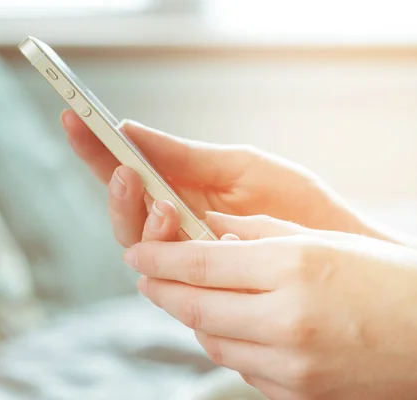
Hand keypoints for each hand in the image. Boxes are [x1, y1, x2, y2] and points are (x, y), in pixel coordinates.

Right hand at [61, 111, 371, 246]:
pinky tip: (191, 234)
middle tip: (126, 174)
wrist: (343, 251)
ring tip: (165, 206)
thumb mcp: (242, 167)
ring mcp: (188, 258)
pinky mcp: (203, 287)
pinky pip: (170, 276)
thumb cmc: (299, 206)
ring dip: (142, 224)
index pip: (127, 170)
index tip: (73, 118)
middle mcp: (177, 227)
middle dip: (119, 195)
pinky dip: (172, 253)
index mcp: (182, 191)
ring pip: (139, 246)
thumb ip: (185, 155)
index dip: (96, 148)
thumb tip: (130, 130)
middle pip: (124, 214)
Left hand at [122, 213, 416, 398]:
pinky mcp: (297, 394)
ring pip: (211, 340)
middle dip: (161, 288)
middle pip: (195, 306)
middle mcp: (286, 320)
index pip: (202, 263)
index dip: (160, 257)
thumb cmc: (400, 282)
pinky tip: (227, 327)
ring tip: (183, 296)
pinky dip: (224, 344)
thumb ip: (265, 234)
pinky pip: (241, 367)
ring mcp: (291, 365)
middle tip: (145, 274)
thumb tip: (215, 229)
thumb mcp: (331, 241)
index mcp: (294, 270)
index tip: (136, 254)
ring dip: (190, 316)